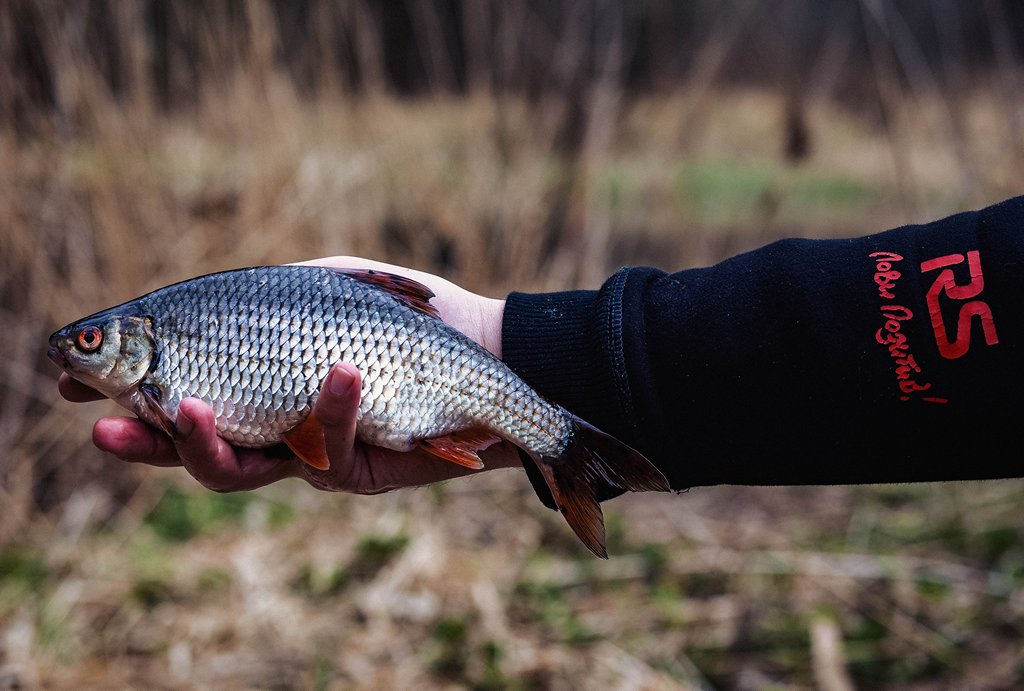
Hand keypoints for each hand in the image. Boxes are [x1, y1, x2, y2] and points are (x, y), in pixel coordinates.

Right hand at [58, 257, 518, 492]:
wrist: (491, 351)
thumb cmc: (410, 314)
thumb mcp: (329, 285)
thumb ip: (272, 294)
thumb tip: (203, 307)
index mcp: (262, 383)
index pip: (181, 395)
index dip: (128, 394)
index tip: (72, 378)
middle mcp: (279, 427)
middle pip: (196, 449)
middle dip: (145, 441)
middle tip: (102, 426)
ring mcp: (315, 454)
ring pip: (244, 472)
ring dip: (205, 445)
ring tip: (184, 407)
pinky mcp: (363, 473)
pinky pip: (329, 452)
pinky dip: (331, 408)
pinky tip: (342, 369)